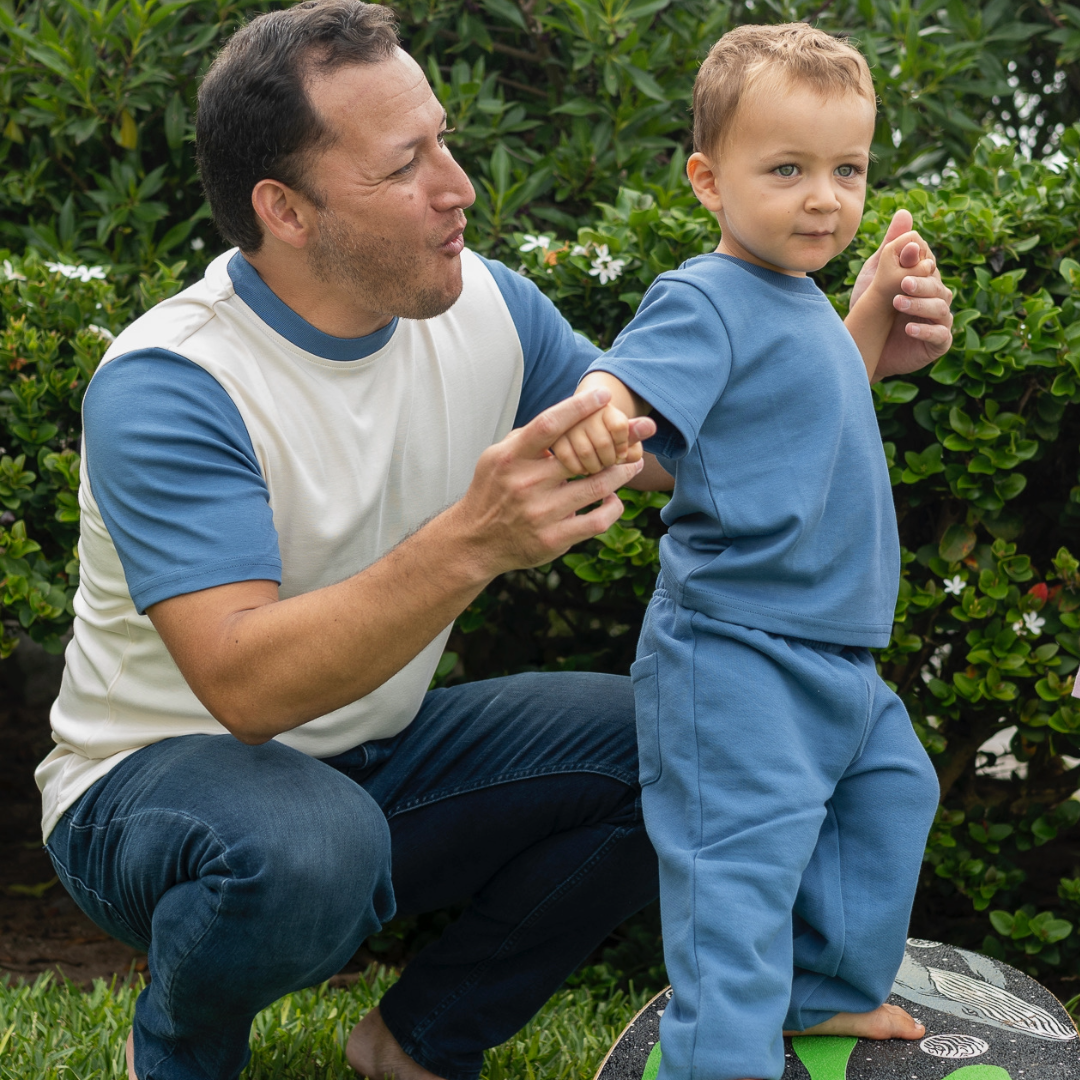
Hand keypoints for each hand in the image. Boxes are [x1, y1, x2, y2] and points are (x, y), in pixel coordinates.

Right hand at [456, 389, 656, 574]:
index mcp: (511, 459)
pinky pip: (597, 521)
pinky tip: (614, 499)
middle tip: (642, 428)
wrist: (475, 542)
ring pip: (597, 488)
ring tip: (633, 463)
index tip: (603, 395)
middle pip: (583, 456)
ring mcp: (541, 514)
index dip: (578, 407)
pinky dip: (613, 508)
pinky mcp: (554, 540)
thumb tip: (560, 416)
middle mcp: (525, 485)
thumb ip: (526, 438)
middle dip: (619, 439)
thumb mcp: (496, 458)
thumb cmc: (491, 492)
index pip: (549, 425)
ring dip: (622, 473)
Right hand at [551, 398, 641, 475]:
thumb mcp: (621, 433)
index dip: (624, 444)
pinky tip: (585, 470)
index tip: (622, 451)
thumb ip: (636, 432)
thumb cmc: (604, 435)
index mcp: (601, 405)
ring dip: (598, 468)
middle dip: (612, 459)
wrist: (576, 432)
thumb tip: (651, 426)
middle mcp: (581, 413)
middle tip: (611, 462)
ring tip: (599, 466)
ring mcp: (565, 429)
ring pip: (587, 455)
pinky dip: (582, 472)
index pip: (619, 426)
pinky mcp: (555, 444)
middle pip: (604, 443)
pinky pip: (572, 464)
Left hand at [850, 209, 952, 379]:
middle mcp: (936, 298)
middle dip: (921, 282)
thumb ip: (892, 247)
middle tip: (902, 282)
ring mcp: (939, 321)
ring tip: (898, 302)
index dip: (921, 261)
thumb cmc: (871, 309)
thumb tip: (905, 213)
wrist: (862, 347)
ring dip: (920, 304)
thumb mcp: (877, 276)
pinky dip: (926, 330)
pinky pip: (941, 336)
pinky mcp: (938, 344)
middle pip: (938, 285)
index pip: (930, 265)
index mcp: (925, 279)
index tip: (907, 255)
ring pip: (940, 308)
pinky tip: (909, 328)